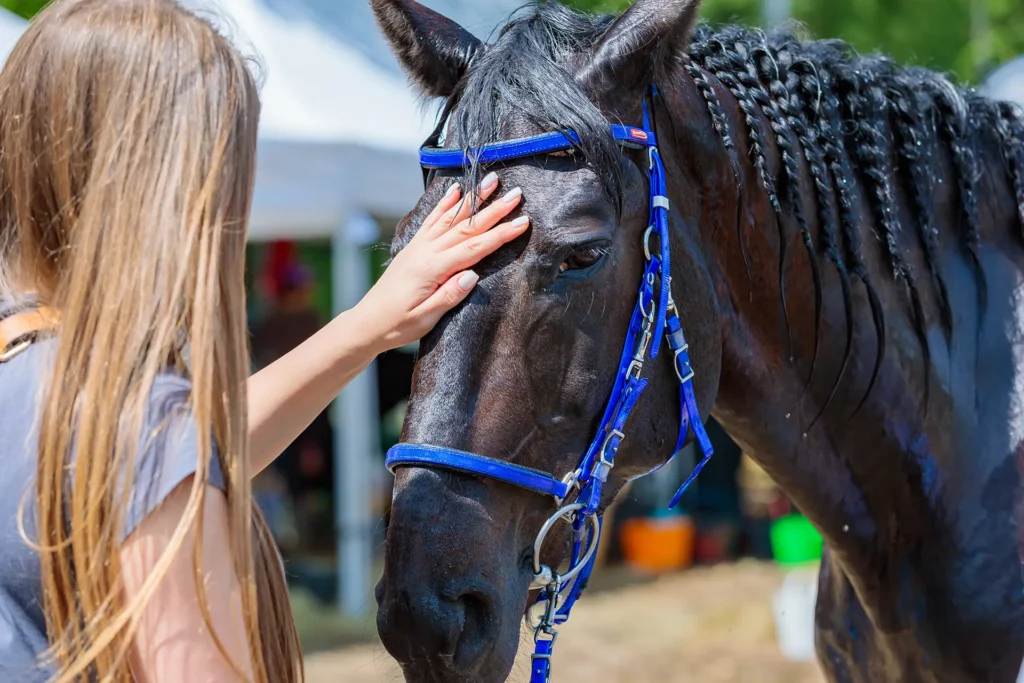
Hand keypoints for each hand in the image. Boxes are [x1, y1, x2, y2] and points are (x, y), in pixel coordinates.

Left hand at [354, 172, 528, 352]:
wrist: (367, 322)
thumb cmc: (397, 324)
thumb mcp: (425, 318)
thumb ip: (449, 296)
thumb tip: (473, 275)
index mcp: (432, 269)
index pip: (474, 248)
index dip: (500, 234)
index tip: (522, 221)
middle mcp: (426, 251)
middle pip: (467, 227)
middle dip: (494, 209)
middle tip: (516, 194)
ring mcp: (419, 246)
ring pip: (451, 217)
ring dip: (473, 198)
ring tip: (491, 180)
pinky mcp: (414, 247)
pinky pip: (432, 220)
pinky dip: (445, 203)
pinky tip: (456, 190)